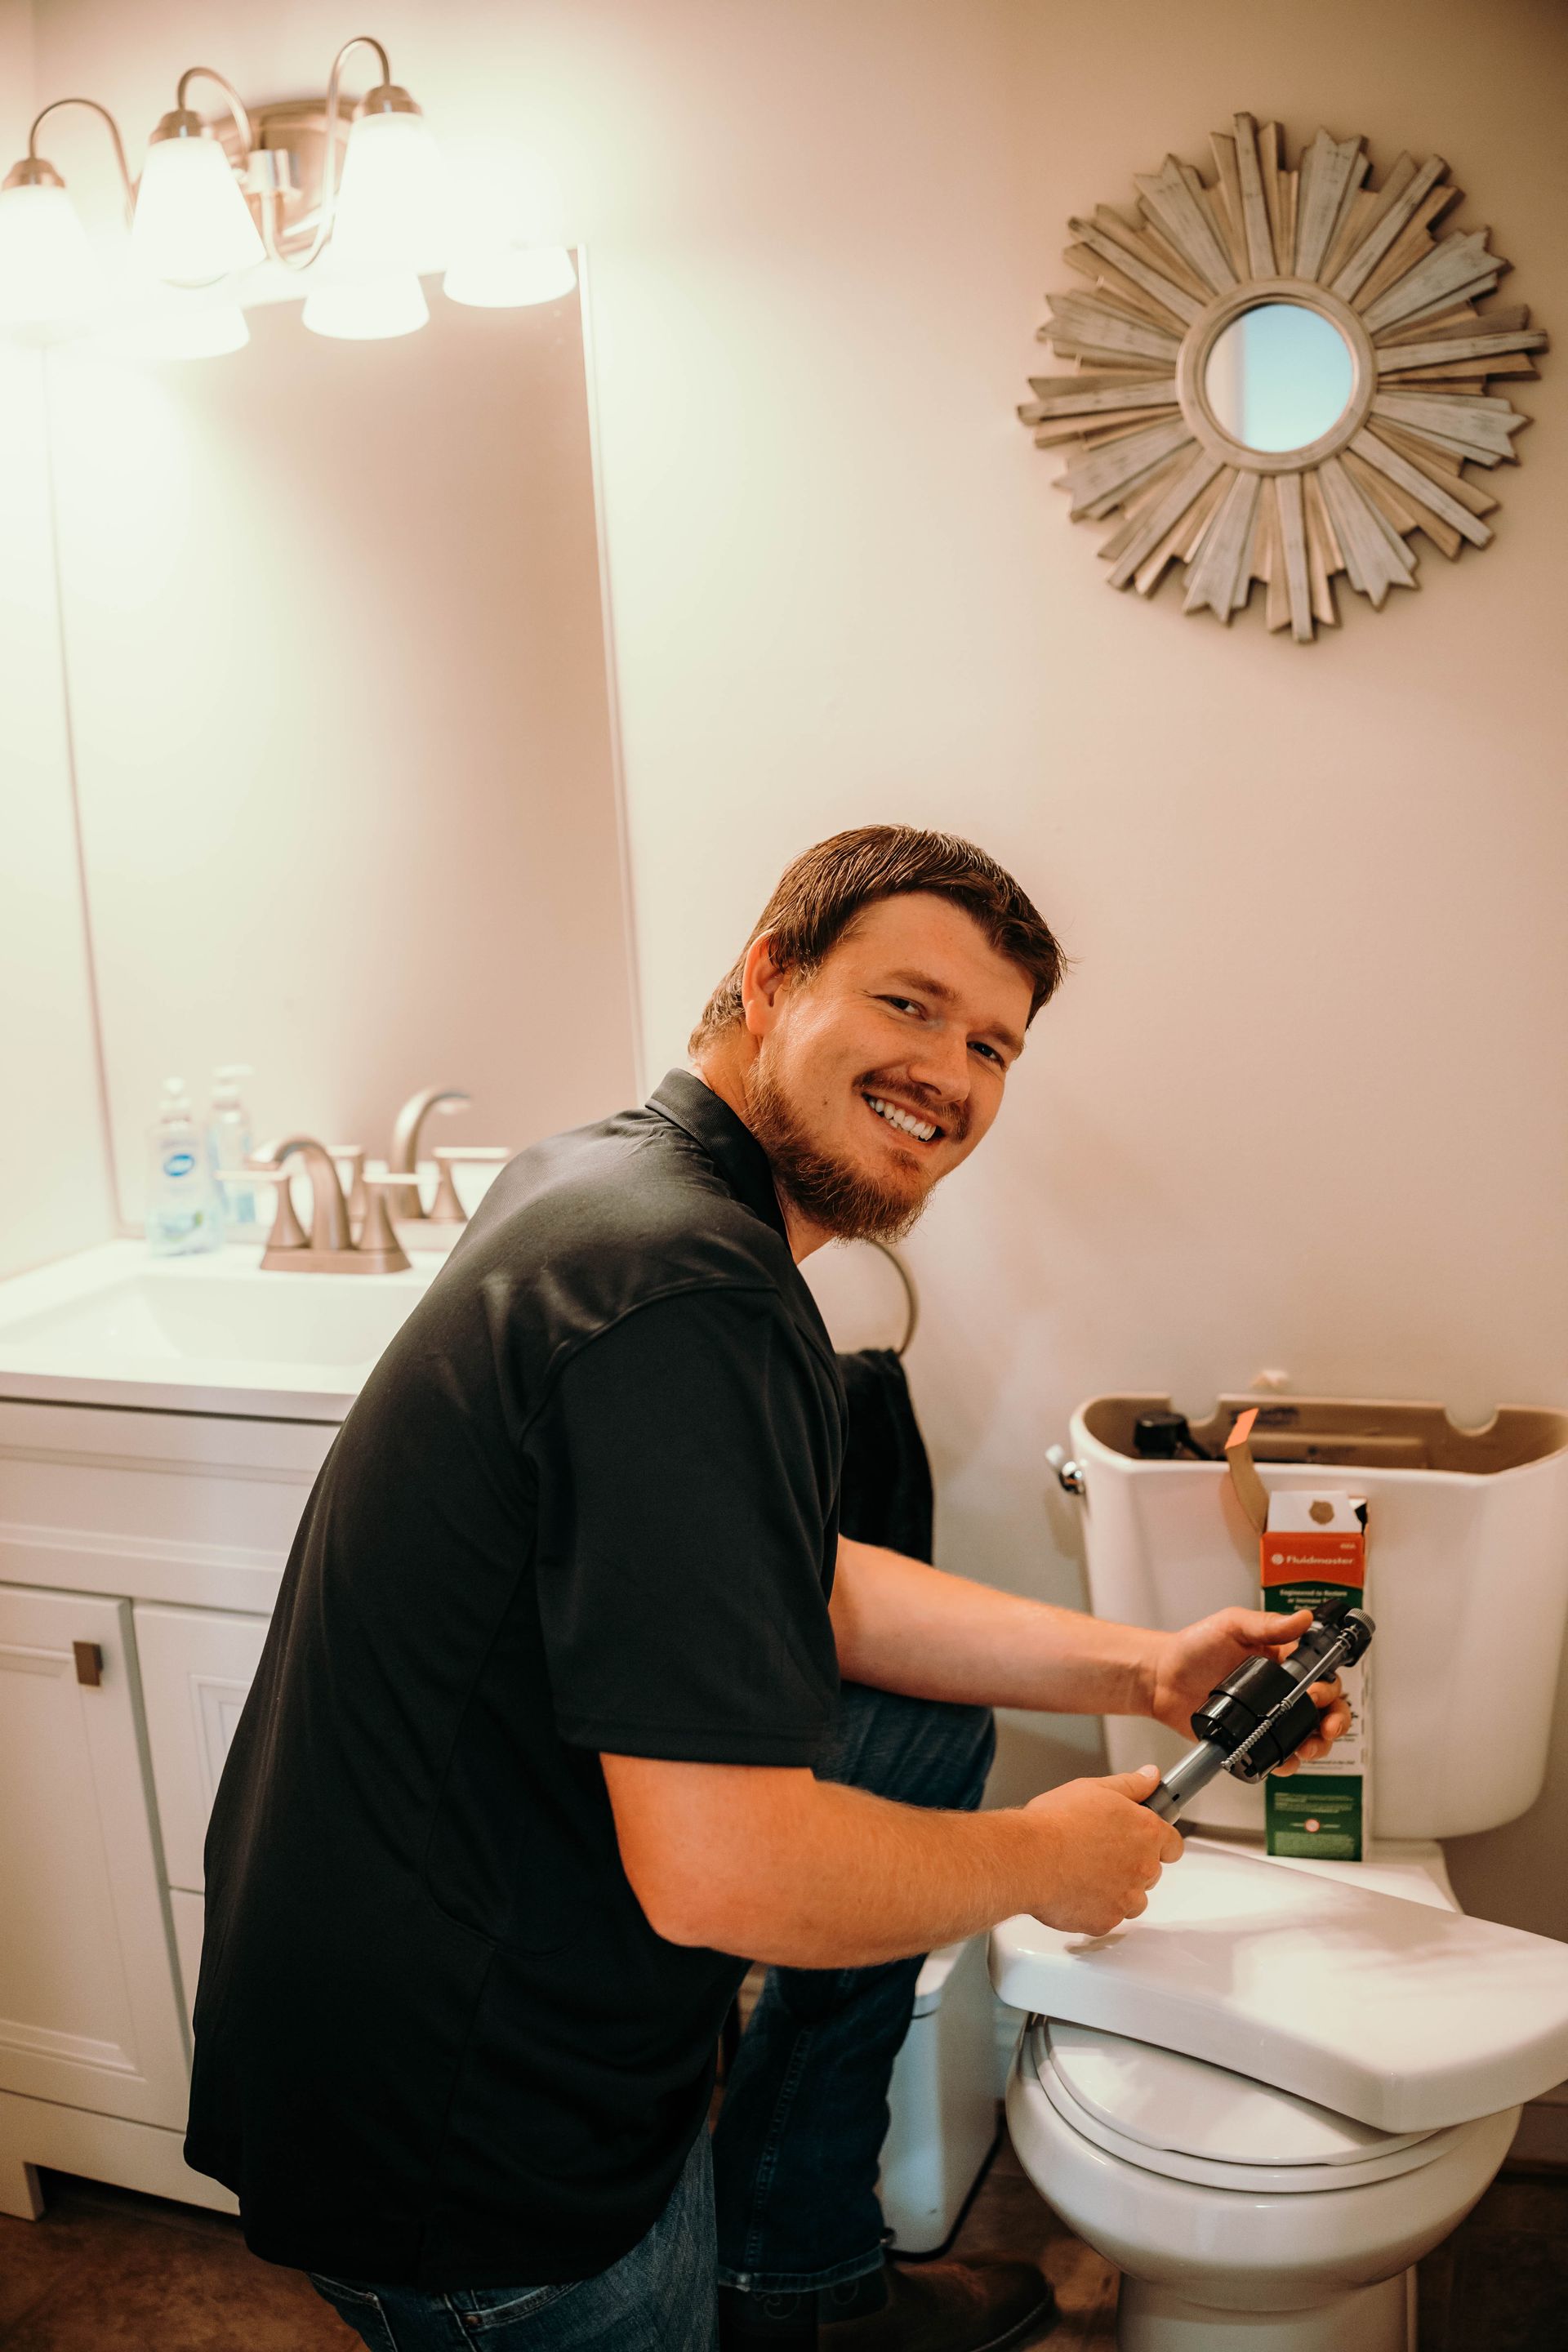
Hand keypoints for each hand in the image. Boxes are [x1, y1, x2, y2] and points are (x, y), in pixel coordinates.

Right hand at [1021, 1765, 1183, 1935]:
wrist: (1028, 1858)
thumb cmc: (1055, 1823)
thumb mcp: (1094, 1788)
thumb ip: (1130, 1785)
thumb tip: (1150, 1776)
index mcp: (1145, 1832)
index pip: (1173, 1844)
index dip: (1159, 1841)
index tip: (1144, 1839)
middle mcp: (1142, 1867)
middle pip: (1151, 1872)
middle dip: (1131, 1864)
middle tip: (1101, 1851)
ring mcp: (1125, 1898)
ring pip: (1133, 1899)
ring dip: (1117, 1890)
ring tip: (1085, 1873)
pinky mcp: (1106, 1921)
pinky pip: (1108, 1917)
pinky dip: (1095, 1908)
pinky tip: (1075, 1890)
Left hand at [1143, 1607, 1352, 1774]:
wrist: (1160, 1678)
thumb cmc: (1192, 1647)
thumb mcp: (1231, 1625)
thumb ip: (1267, 1624)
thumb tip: (1302, 1619)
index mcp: (1281, 1660)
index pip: (1321, 1673)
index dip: (1330, 1686)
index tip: (1321, 1693)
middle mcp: (1279, 1689)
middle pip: (1324, 1708)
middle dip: (1334, 1720)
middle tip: (1325, 1725)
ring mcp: (1267, 1715)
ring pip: (1308, 1734)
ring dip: (1318, 1744)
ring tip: (1309, 1748)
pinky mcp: (1252, 1737)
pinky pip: (1278, 1753)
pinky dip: (1288, 1761)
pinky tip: (1286, 1760)